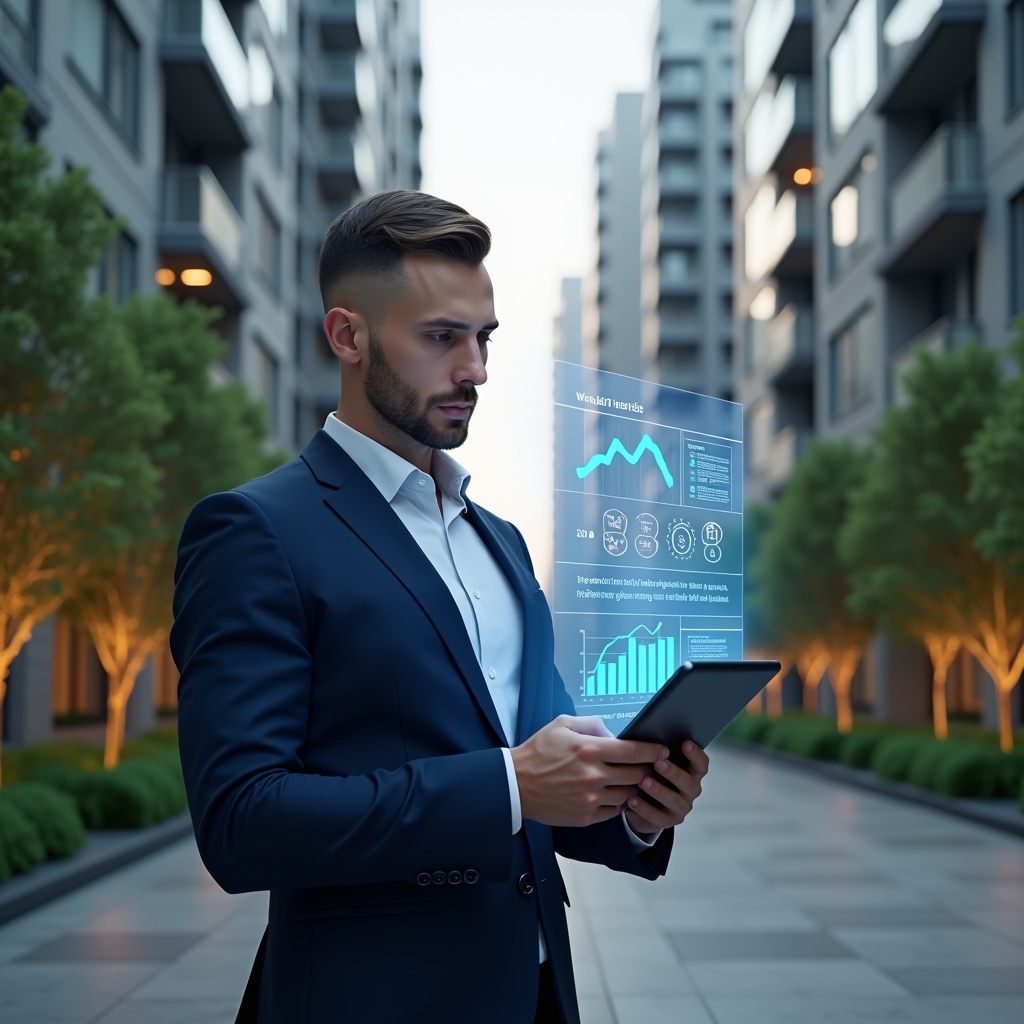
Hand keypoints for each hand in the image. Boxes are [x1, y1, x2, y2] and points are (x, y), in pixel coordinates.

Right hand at [511, 715, 670, 827]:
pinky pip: (614, 811)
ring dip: (632, 788)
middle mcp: (593, 775)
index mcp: (589, 750)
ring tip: (630, 781)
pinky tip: (613, 794)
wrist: (515, 784)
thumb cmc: (537, 753)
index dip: (653, 751)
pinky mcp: (584, 816)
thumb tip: (613, 733)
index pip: (633, 751)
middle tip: (649, 767)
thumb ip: (591, 725)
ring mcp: (590, 798)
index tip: (662, 751)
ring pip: (628, 794)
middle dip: (646, 770)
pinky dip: (618, 803)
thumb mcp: (561, 725)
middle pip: (636, 775)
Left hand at [624, 741, 708, 835]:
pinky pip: (657, 817)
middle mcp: (690, 791)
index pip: (701, 764)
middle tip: (658, 762)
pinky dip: (644, 808)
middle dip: (674, 772)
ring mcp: (680, 808)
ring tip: (643, 781)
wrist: (645, 803)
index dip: (696, 754)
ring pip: (674, 801)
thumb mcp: (657, 761)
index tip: (685, 743)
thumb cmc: (652, 773)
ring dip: (659, 790)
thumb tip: (648, 737)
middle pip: (689, 783)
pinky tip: (632, 799)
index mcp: (692, 773)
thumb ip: (659, 752)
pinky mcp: (667, 822)